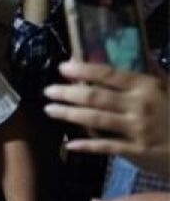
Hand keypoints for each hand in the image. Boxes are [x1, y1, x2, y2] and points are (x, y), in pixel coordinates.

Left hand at [46, 61, 168, 175]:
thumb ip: (152, 70)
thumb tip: (140, 50)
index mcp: (147, 86)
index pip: (110, 74)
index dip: (84, 69)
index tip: (63, 67)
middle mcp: (140, 105)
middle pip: (96, 96)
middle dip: (68, 92)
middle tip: (48, 90)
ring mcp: (138, 129)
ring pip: (95, 119)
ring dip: (69, 114)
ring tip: (50, 109)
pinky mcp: (138, 150)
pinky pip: (107, 146)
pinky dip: (88, 145)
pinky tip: (70, 144)